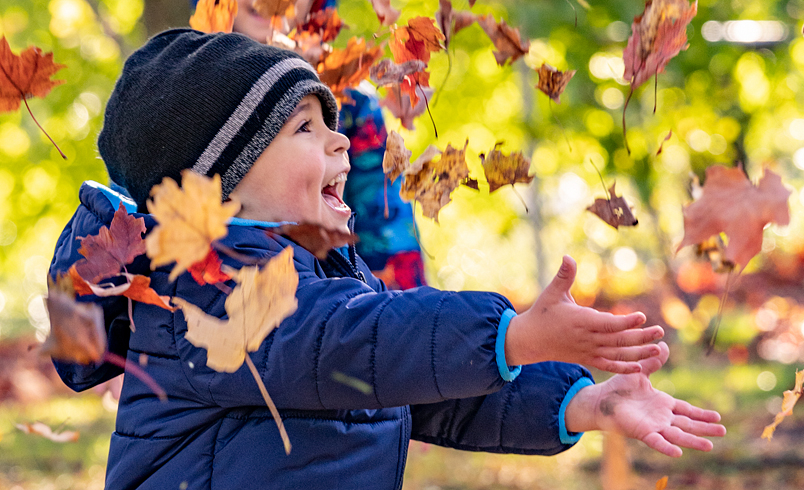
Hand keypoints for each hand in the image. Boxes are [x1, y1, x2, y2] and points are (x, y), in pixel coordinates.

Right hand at [505, 255, 663, 372]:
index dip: (625, 321)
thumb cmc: (542, 313)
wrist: (530, 340)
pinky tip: (639, 368)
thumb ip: (564, 276)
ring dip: (638, 353)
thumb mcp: (552, 293)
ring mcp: (588, 351)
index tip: (642, 316)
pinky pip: (608, 365)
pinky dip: (623, 368)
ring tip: (658, 349)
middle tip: (660, 331)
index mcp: (581, 321)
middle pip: (618, 340)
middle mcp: (587, 338)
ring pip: (617, 354)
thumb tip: (568, 256)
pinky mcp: (587, 359)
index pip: (607, 323)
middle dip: (640, 336)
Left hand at [565, 342, 726, 456]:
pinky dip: (666, 447)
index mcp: (663, 404)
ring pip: (677, 435)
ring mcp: (652, 426)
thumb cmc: (619, 388)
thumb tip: (663, 345)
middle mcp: (661, 417)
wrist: (600, 399)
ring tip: (710, 446)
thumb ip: (653, 361)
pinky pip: (656, 441)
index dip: (702, 414)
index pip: (687, 410)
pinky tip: (678, 453)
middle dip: (705, 428)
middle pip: (688, 424)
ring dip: (693, 441)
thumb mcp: (640, 371)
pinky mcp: (641, 432)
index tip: (718, 417)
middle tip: (723, 431)